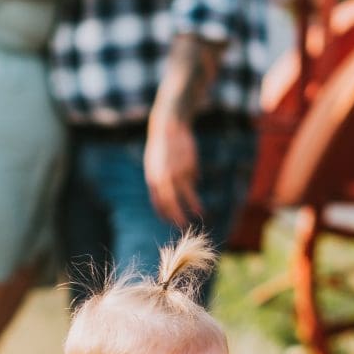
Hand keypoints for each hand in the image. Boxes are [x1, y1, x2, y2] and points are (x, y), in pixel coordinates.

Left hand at [144, 113, 201, 227]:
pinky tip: (191, 170)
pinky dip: (194, 179)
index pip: (159, 204)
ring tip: (200, 212)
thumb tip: (167, 200)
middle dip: (178, 217)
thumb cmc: (161, 148)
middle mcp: (165, 180)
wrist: (169, 127)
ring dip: (193, 206)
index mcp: (153, 180)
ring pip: (187, 196)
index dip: (165, 214)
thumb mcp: (154, 166)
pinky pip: (194, 178)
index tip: (172, 220)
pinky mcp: (191, 168)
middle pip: (171, 204)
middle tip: (184, 226)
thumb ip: (159, 182)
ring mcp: (179, 174)